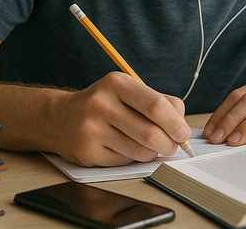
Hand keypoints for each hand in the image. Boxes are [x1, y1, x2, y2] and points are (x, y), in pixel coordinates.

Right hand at [49, 72, 190, 167]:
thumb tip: (182, 125)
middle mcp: (102, 104)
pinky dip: (134, 159)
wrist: (61, 118)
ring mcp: (92, 129)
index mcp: (117, 83)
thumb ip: (160, 102)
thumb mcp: (129, 91)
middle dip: (169, 144)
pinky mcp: (87, 152)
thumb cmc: (105, 104)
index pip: (156, 105)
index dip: (175, 123)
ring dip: (153, 153)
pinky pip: (124, 162)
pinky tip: (128, 149)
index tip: (184, 133)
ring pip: (140, 151)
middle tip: (173, 145)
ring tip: (152, 147)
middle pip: (151, 133)